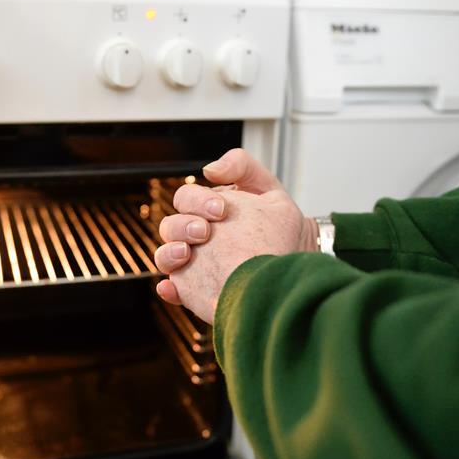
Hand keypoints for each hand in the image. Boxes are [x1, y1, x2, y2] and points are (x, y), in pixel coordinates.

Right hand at [154, 148, 318, 322]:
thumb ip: (241, 167)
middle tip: (205, 231)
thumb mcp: (268, 191)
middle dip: (184, 226)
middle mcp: (196, 237)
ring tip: (187, 254)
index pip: (187, 199)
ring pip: (165, 256)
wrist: (293, 274)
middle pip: (171, 225)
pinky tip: (171, 287)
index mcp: (208, 212)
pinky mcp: (194, 292)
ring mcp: (194, 264)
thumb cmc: (280, 232)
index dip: (198, 200)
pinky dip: (168, 289)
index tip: (221, 209)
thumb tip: (209, 170)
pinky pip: (173, 290)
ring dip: (170, 253)